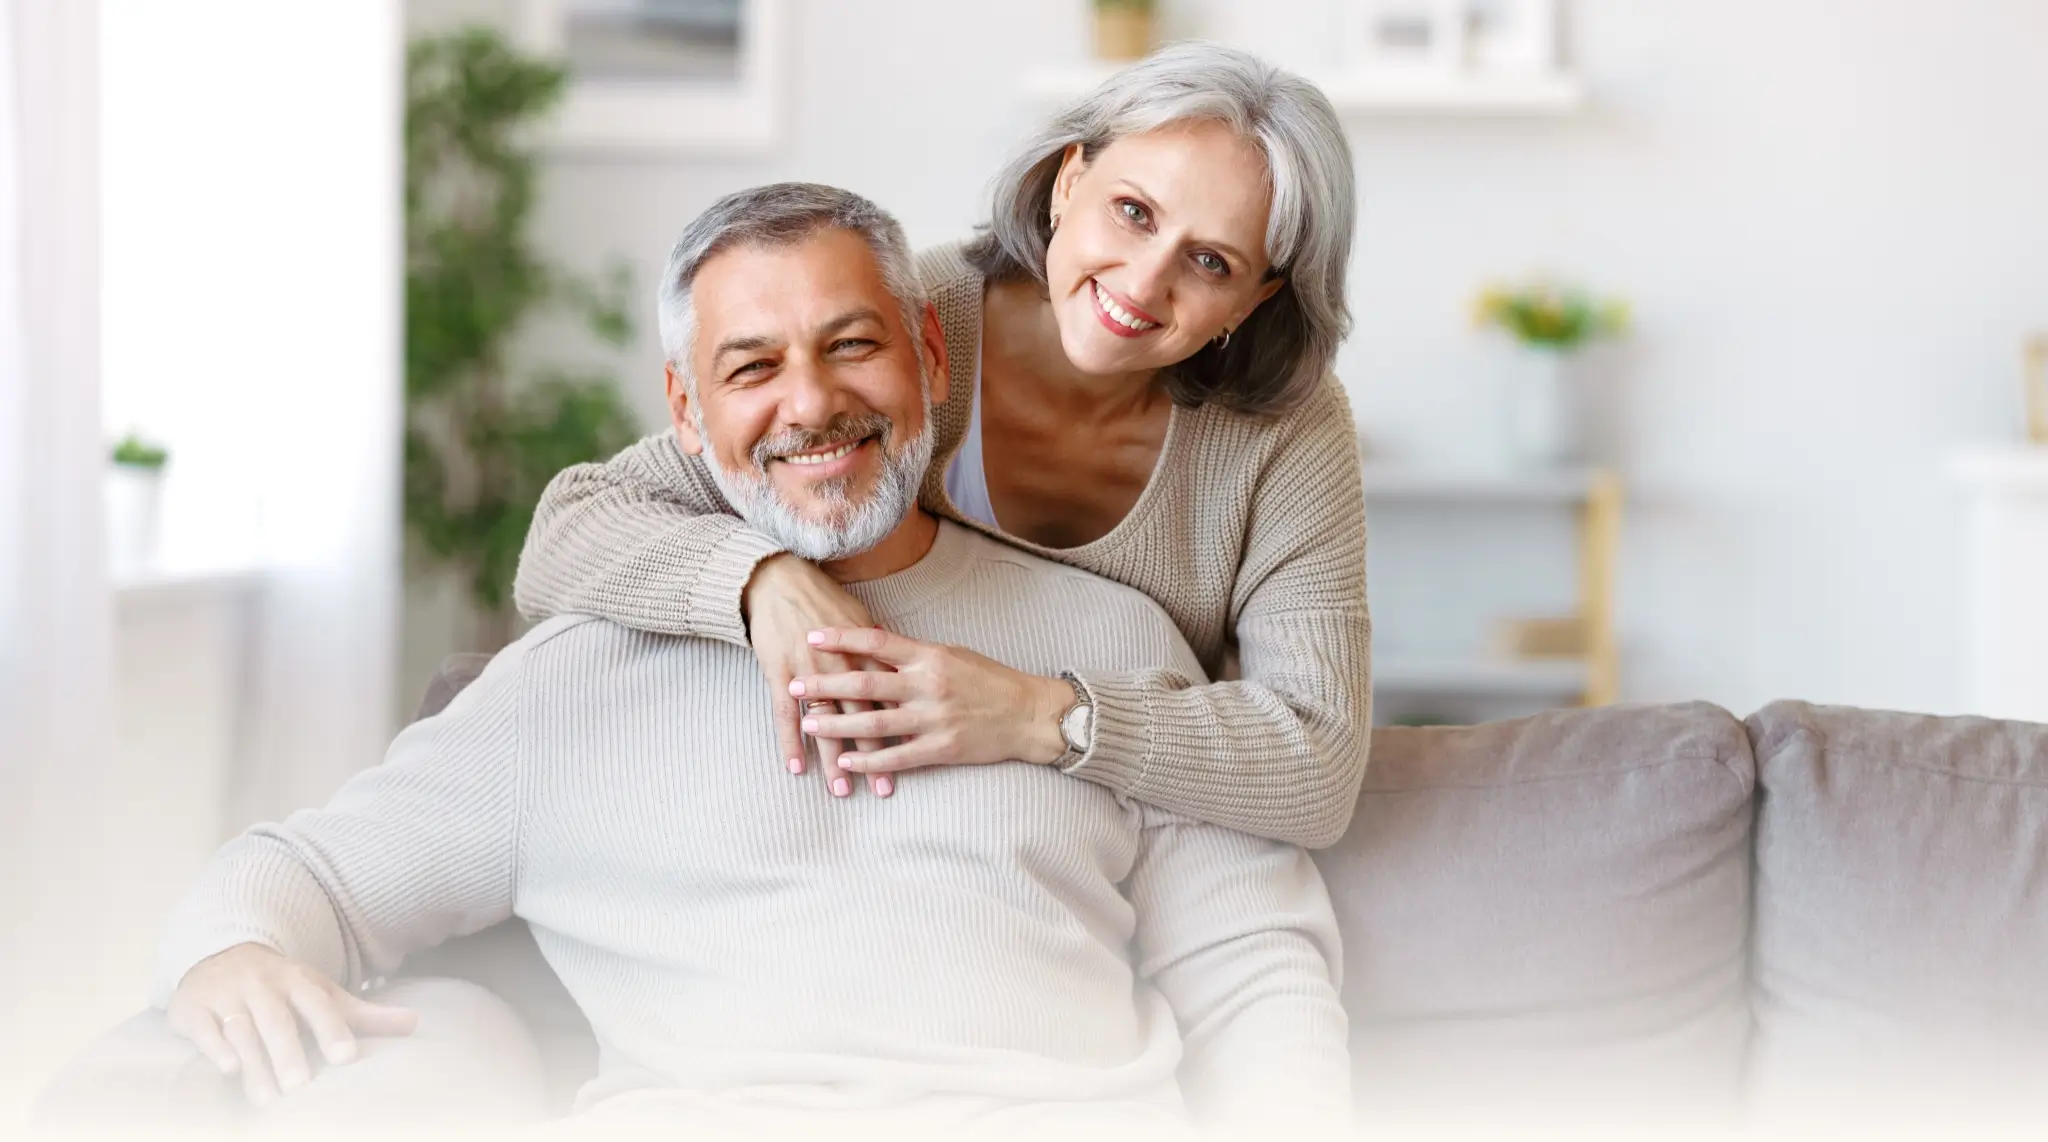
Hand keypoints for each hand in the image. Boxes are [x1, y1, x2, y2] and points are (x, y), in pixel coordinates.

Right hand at [166, 943, 416, 1106]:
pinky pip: (203, 1028)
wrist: (222, 954)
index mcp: (298, 980)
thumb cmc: (283, 988)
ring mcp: (225, 994)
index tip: (346, 1059)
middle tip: (302, 1088)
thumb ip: (364, 1014)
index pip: (318, 1004)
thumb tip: (415, 1023)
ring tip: (268, 1099)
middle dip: (289, 1053)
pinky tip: (229, 1069)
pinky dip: (214, 1048)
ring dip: (255, 1063)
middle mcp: (261, 984)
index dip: (332, 1029)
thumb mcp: (322, 993)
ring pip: (241, 1029)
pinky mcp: (192, 1008)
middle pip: (277, 1020)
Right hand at [743, 554, 895, 796]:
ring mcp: (810, 670)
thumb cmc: (825, 600)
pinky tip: (794, 767)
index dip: (903, 730)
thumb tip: (907, 674)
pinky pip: (785, 713)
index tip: (917, 759)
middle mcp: (843, 665)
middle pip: (862, 718)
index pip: (891, 700)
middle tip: (882, 790)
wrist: (781, 580)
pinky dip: (790, 741)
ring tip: (840, 789)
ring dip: (832, 759)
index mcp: (868, 653)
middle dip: (873, 757)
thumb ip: (883, 654)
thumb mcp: (862, 621)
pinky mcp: (780, 672)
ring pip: (825, 723)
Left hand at [791, 627, 1073, 774]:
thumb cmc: (990, 680)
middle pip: (866, 684)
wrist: (1029, 714)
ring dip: (837, 725)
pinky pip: (898, 757)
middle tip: (794, 684)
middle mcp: (929, 686)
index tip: (812, 635)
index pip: (877, 643)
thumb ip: (913, 652)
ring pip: (875, 724)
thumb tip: (874, 637)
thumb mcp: (953, 654)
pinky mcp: (942, 748)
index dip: (842, 638)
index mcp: (931, 657)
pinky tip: (846, 761)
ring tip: (808, 724)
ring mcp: (935, 719)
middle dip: (825, 685)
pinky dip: (870, 761)